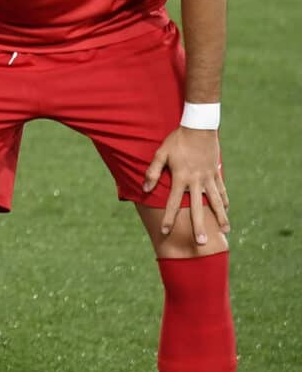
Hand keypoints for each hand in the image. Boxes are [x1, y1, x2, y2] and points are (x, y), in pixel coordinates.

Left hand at [144, 126, 227, 244]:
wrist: (199, 127)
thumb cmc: (176, 141)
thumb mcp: (160, 154)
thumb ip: (152, 172)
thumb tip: (145, 189)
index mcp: (180, 178)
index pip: (172, 203)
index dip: (168, 218)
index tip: (165, 232)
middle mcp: (196, 181)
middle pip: (197, 208)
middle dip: (199, 226)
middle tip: (201, 243)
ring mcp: (208, 178)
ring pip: (216, 202)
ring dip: (221, 217)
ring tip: (226, 231)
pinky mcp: (216, 173)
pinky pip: (221, 190)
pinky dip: (224, 201)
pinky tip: (226, 210)